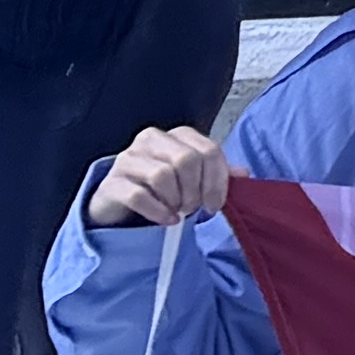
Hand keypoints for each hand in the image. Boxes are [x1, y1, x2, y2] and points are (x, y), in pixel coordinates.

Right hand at [89, 122, 229, 227]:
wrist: (119, 200)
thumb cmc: (162, 187)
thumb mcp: (193, 177)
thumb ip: (217, 173)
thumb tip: (243, 174)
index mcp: (177, 135)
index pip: (208, 150)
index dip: (217, 180)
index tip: (215, 203)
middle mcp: (151, 139)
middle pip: (186, 160)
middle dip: (195, 190)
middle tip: (193, 207)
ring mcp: (127, 159)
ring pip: (162, 175)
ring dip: (176, 200)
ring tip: (178, 211)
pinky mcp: (111, 183)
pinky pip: (139, 196)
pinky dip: (158, 211)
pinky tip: (166, 219)